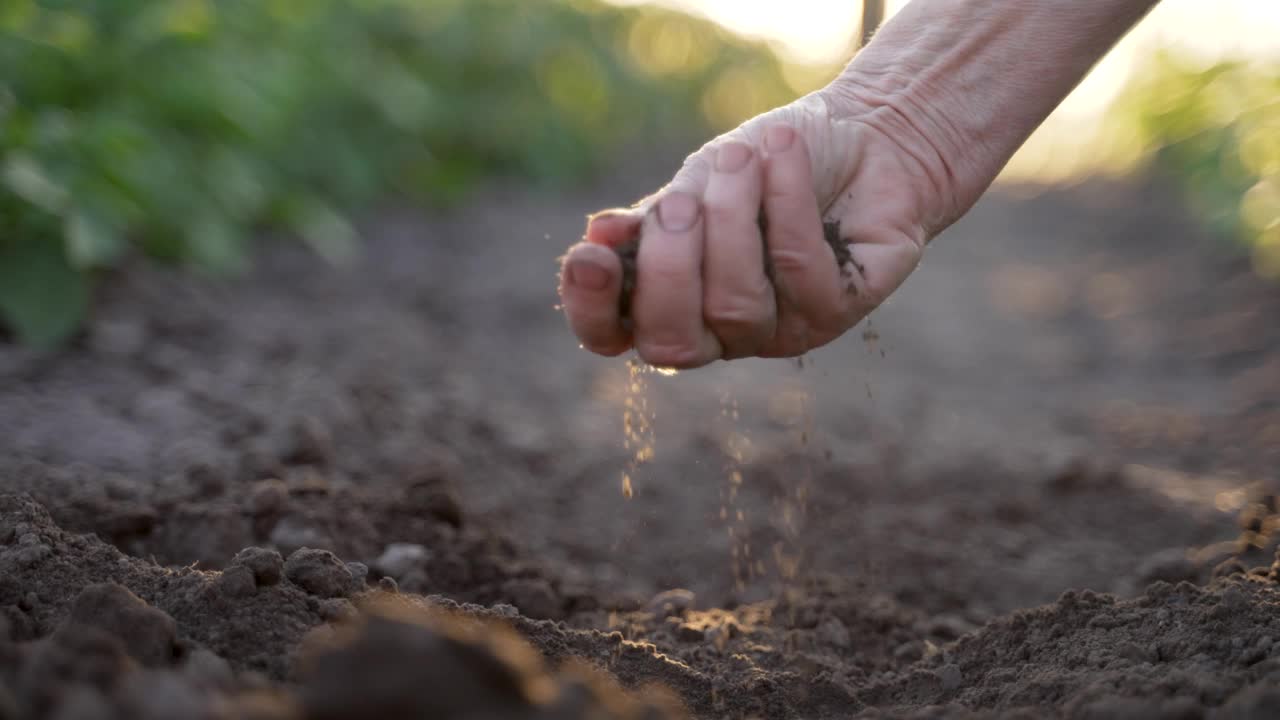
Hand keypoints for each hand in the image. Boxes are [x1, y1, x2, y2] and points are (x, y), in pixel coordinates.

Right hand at [558, 84, 956, 368]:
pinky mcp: (838, 311)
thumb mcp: (700, 180)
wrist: (866, 134)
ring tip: (743, 157)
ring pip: (736, 306)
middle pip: (672, 345)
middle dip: (669, 270)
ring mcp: (779, 329)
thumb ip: (656, 218)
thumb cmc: (770, 165)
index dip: (593, 311)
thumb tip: (598, 235)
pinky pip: (797, 271)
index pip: (614, 337)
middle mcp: (721, 330)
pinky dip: (786, 202)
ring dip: (732, 220)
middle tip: (684, 201)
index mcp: (672, 299)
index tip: (590, 256)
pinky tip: (785, 153)